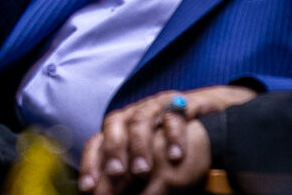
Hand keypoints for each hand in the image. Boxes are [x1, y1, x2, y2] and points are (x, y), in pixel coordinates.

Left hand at [79, 86, 255, 193]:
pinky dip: (174, 136)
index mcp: (118, 129)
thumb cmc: (166, 142)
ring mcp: (155, 107)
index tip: (89, 187)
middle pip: (114, 124)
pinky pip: (175, 117)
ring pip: (141, 120)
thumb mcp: (143, 161)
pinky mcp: (180, 105)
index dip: (90, 163)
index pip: (96, 143)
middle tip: (115, 174)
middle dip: (113, 150)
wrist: (203, 119)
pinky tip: (175, 156)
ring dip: (140, 145)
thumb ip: (125, 177)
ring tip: (142, 170)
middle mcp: (132, 115)